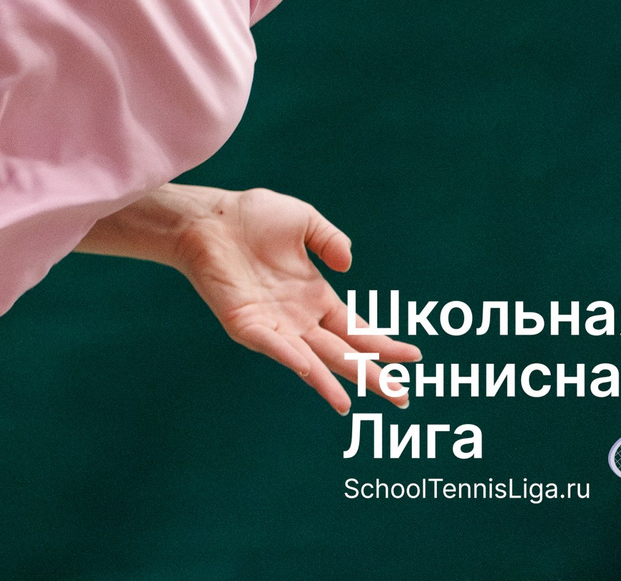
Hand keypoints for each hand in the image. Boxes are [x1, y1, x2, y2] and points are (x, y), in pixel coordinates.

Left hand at [162, 187, 422, 415]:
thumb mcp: (304, 220)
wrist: (208, 218)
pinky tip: (306, 369)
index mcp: (315, 296)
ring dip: (329, 381)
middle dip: (371, 375)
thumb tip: (348, 264)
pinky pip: (271, 344)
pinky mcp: (245, 323)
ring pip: (309, 359)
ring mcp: (272, 324)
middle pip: (342, 352)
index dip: (382, 344)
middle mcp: (298, 317)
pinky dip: (289, 357)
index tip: (412, 359)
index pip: (355, 329)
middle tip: (402, 400)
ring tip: (350, 404)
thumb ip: (330, 239)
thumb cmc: (251, 217)